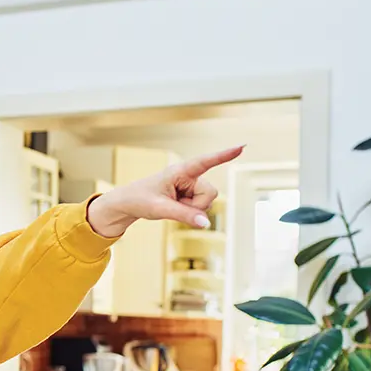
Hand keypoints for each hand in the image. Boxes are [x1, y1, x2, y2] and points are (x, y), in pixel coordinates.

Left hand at [86, 145, 243, 237]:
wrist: (129, 204)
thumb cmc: (140, 199)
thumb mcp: (160, 208)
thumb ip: (184, 215)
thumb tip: (207, 224)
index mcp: (180, 171)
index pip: (204, 162)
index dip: (223, 155)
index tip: (241, 146)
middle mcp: (189, 176)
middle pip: (210, 193)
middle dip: (197, 205)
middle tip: (174, 205)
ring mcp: (191, 186)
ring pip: (207, 202)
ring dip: (193, 210)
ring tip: (172, 206)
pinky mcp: (191, 196)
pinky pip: (201, 209)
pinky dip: (191, 213)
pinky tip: (176, 208)